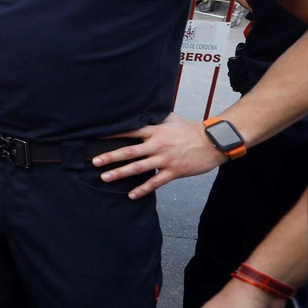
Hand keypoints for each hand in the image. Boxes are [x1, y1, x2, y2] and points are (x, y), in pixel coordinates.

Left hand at [94, 113, 227, 198]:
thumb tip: (140, 112)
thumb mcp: (171, 119)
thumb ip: (154, 117)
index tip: (97, 137)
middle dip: (110, 157)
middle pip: (129, 151)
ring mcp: (165, 159)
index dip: (112, 134)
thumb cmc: (190, 129)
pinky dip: (142, 189)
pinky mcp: (174, 171)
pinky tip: (131, 195)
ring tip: (105, 177)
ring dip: (120, 173)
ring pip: (138, 167)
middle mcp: (157, 144)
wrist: (213, 142)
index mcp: (155, 131)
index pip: (129, 131)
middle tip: (95, 162)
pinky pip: (155, 182)